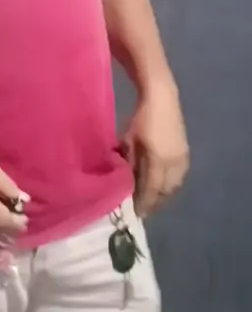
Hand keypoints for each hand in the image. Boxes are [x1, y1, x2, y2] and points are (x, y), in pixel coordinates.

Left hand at [120, 81, 189, 217]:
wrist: (161, 97)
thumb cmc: (139, 118)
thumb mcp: (129, 142)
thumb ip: (128, 164)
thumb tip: (125, 184)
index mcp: (157, 161)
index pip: (150, 191)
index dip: (142, 204)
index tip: (133, 214)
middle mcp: (173, 163)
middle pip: (163, 192)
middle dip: (152, 202)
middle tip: (140, 209)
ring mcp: (181, 158)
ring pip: (172, 186)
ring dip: (161, 194)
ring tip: (150, 199)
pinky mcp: (185, 153)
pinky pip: (178, 176)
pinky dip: (168, 184)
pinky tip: (160, 184)